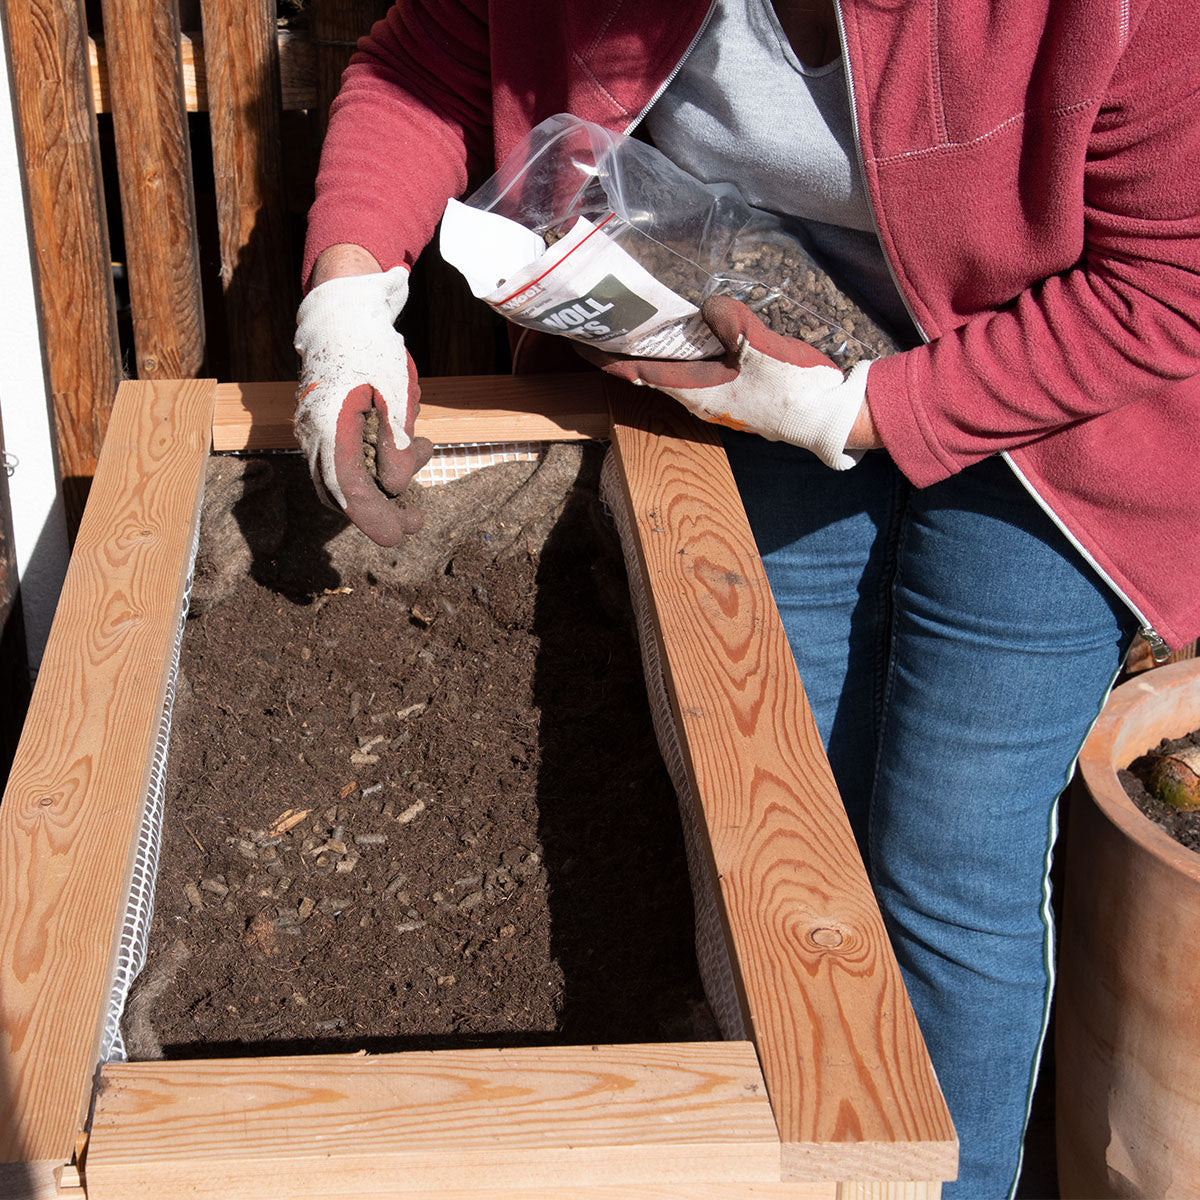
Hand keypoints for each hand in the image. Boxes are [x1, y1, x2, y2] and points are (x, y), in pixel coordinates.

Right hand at [293, 262, 432, 544]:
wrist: (342, 314)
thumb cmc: (371, 350)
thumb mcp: (396, 396)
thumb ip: (397, 445)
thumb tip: (396, 486)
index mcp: (332, 431)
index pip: (350, 492)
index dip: (376, 519)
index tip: (401, 536)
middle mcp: (315, 437)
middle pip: (343, 494)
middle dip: (383, 510)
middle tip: (417, 519)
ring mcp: (314, 432)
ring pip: (345, 479)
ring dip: (384, 482)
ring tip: (423, 452)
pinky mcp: (322, 426)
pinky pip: (345, 460)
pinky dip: (374, 464)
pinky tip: (406, 446)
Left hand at [596, 294, 877, 468]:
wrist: (825, 416)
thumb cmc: (793, 388)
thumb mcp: (762, 347)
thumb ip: (731, 322)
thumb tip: (708, 304)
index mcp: (694, 389)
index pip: (635, 371)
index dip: (604, 356)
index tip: (577, 338)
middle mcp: (696, 397)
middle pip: (645, 371)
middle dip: (620, 349)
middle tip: (600, 319)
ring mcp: (713, 397)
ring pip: (667, 372)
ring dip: (646, 351)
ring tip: (630, 321)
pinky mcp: (729, 393)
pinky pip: (690, 370)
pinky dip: (675, 352)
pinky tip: (680, 332)